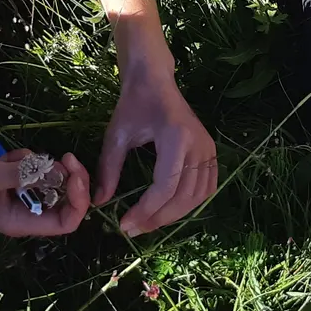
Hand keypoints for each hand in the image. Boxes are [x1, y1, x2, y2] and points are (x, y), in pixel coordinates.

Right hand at [0, 126, 90, 237]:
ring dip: (39, 166)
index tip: (75, 174)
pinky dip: (26, 160)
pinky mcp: (14, 181)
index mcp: (20, 222)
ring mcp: (19, 197)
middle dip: (67, 178)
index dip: (78, 201)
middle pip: (64, 201)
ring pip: (49, 181)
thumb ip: (24, 175)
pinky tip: (3, 157)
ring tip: (12, 159)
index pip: (65, 222)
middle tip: (65, 156)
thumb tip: (57, 172)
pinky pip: (34, 170)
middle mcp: (24, 213)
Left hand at [98, 64, 216, 236]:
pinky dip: (190, 204)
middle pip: (183, 197)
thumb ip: (108, 169)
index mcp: (176, 138)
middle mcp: (198, 145)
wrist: (155, 80)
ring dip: (174, 215)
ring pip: (197, 197)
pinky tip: (169, 210)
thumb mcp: (116, 135)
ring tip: (148, 223)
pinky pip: (206, 188)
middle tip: (133, 230)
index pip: (165, 187)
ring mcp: (209, 149)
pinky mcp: (211, 152)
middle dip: (158, 218)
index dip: (146, 211)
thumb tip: (99, 203)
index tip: (125, 225)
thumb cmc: (134, 104)